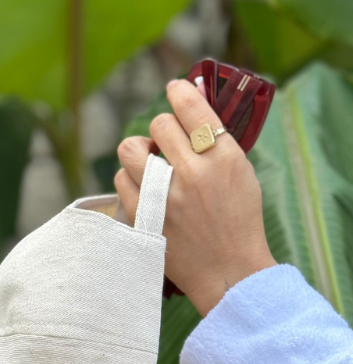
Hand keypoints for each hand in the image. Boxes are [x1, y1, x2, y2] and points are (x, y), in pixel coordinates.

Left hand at [114, 78, 275, 316]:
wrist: (229, 272)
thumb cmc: (238, 222)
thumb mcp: (242, 174)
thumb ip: (217, 140)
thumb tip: (190, 101)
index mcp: (223, 158)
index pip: (190, 107)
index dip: (178, 93)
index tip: (174, 91)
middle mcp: (193, 173)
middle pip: (159, 124)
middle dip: (162, 130)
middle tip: (168, 144)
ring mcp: (165, 198)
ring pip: (131, 149)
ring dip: (140, 153)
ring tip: (151, 167)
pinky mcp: (145, 219)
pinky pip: (122, 181)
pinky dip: (131, 181)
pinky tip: (145, 190)